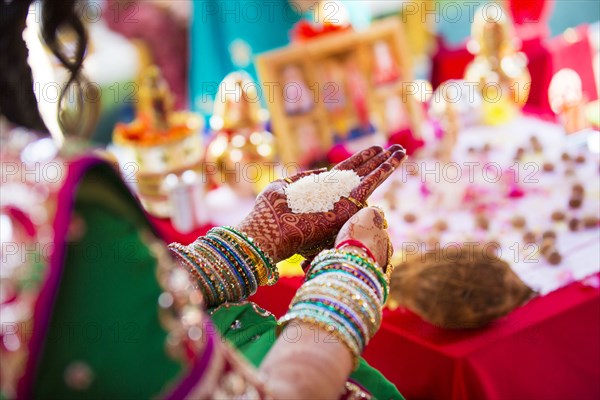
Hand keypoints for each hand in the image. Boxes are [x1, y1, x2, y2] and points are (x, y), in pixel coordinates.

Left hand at [236, 145, 404, 262]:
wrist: (269, 229)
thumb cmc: (271, 212)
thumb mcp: (286, 187)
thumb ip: (303, 177)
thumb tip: (321, 170)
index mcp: (321, 190)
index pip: (346, 172)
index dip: (362, 160)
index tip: (375, 149)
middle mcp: (335, 196)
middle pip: (362, 173)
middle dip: (379, 161)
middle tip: (396, 148)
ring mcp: (343, 202)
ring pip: (370, 178)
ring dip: (387, 164)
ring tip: (401, 150)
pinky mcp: (348, 207)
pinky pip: (370, 185)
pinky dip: (384, 171)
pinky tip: (397, 158)